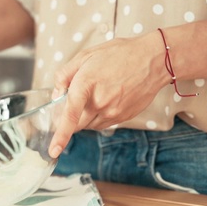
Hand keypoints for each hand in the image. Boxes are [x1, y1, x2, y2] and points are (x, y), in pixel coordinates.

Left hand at [48, 32, 167, 157]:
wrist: (153, 60)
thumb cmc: (118, 54)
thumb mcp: (86, 56)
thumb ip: (64, 75)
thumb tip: (56, 95)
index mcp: (86, 84)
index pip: (69, 116)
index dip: (60, 136)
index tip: (53, 151)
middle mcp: (99, 102)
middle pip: (76, 125)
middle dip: (70, 118)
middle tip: (75, 100)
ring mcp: (113, 112)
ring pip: (89, 125)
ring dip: (85, 116)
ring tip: (96, 93)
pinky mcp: (122, 117)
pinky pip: (102, 124)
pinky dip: (98, 116)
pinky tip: (106, 98)